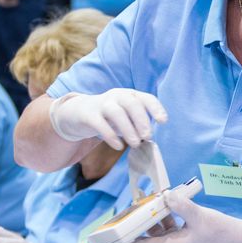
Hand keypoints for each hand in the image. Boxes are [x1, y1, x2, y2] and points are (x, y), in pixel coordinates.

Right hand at [49, 88, 168, 148]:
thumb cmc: (109, 117)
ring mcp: (101, 104)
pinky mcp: (88, 115)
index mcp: (129, 95)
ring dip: (128, 128)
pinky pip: (100, 124)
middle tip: (147, 136)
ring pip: (116, 112)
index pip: (145, 98)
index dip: (155, 108)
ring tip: (135, 144)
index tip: (163, 121)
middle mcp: (116, 96)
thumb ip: (136, 125)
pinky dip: (110, 136)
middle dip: (141, 120)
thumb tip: (149, 139)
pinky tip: (118, 146)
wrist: (78, 112)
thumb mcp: (125, 117)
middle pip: (131, 103)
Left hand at [114, 179, 241, 242]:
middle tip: (113, 221)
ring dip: (145, 220)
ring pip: (153, 231)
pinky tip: (158, 203)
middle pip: (143, 240)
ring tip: (136, 205)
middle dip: (129, 230)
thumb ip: (182, 205)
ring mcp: (176, 242)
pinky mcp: (182, 235)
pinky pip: (164, 226)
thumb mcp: (200, 216)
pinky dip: (159, 216)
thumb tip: (166, 195)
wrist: (237, 239)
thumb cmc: (220, 231)